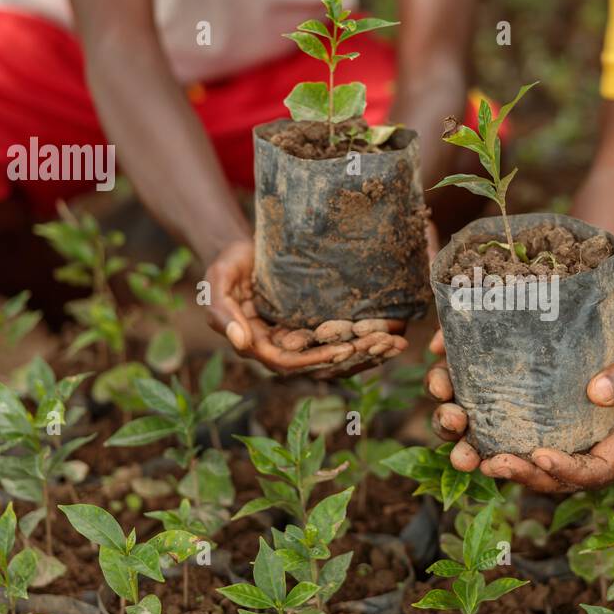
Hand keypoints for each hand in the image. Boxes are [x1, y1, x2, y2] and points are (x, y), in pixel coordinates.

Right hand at [204, 239, 408, 377]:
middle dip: (353, 358)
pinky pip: (341, 337)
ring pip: (335, 354)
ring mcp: (299, 337)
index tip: (344, 350)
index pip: (289, 362)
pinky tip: (391, 331)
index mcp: (257, 345)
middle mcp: (281, 347)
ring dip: (366, 352)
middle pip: (319, 363)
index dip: (316, 359)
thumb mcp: (218, 284)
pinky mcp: (314, 324)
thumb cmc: (228, 265)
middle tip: (384, 347)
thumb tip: (242, 343)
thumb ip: (224, 314)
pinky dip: (364, 337)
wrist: (242, 249)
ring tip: (395, 344)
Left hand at [426, 319, 613, 492]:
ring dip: (488, 450)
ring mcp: (572, 431)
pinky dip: (489, 419)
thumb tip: (593, 393)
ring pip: (526, 452)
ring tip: (458, 441)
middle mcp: (593, 446)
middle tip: (481, 462)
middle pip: (550, 474)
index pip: (593, 472)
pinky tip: (459, 401)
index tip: (538, 457)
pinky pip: (520, 423)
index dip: (563, 472)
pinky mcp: (555, 409)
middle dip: (514, 470)